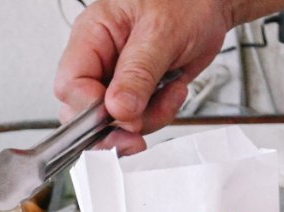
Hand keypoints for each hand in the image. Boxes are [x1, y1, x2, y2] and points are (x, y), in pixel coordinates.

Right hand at [53, 0, 236, 153]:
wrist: (212, 5)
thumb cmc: (186, 1)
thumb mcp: (161, 32)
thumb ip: (138, 72)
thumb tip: (117, 109)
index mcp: (91, 35)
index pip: (70, 84)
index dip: (90, 108)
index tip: (118, 114)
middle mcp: (99, 61)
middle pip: (84, 112)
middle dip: (115, 125)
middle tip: (140, 127)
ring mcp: (116, 80)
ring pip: (111, 123)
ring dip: (146, 119)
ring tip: (170, 92)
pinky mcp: (135, 94)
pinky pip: (136, 121)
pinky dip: (159, 115)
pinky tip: (173, 91)